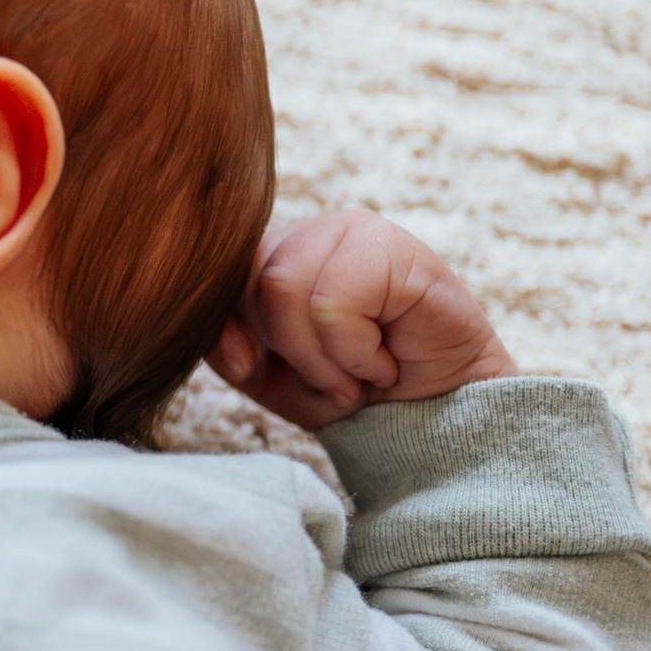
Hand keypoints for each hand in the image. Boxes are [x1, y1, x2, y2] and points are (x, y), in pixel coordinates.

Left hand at [209, 208, 517, 429]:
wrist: (431, 420)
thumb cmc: (350, 390)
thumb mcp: (267, 374)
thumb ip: (225, 345)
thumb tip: (220, 334)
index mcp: (274, 252)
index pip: (219, 274)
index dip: (230, 330)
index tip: (254, 369)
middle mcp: (310, 231)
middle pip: (253, 282)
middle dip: (289, 350)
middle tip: (335, 378)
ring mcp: (354, 230)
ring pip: (286, 288)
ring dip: (324, 356)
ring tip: (362, 370)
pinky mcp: (396, 248)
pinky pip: (334, 302)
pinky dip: (356, 352)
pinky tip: (387, 358)